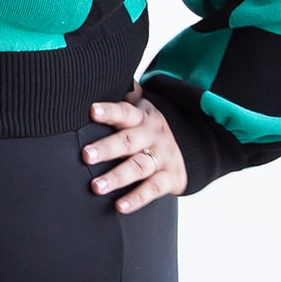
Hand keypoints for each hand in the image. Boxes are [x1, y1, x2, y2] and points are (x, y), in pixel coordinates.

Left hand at [82, 81, 187, 213]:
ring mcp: (162, 157)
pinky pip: (153, 190)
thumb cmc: (151, 127)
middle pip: (128, 141)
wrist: (195, 145)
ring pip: (138, 167)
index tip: (91, 111)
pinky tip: (119, 207)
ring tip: (96, 186)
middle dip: (107, 148)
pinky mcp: (170, 178)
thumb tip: (104, 75)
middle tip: (86, 155)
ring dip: (117, 177)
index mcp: (142, 117)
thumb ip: (125, 97)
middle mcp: (152, 136)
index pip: (124, 112)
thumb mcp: (142, 109)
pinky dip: (137, 198)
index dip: (109, 111)